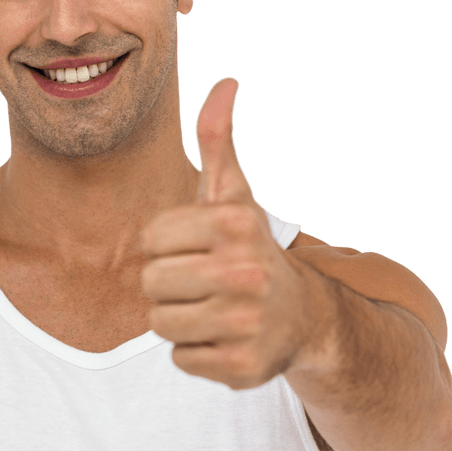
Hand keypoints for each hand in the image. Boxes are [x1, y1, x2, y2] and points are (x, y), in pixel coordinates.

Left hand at [139, 77, 314, 389]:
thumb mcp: (232, 192)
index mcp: (232, 224)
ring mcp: (245, 323)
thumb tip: (226, 83)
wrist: (301, 315)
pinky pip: (180, 358)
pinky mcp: (242, 367)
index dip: (167, 245)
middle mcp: (244, 272)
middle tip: (203, 280)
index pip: (150, 241)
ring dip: (178, 317)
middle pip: (151, 283)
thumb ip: (217, 139)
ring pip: (160, 323)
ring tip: (211, 306)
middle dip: (169, 283)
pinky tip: (223, 336)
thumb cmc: (246, 244)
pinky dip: (196, 351)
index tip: (198, 247)